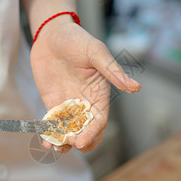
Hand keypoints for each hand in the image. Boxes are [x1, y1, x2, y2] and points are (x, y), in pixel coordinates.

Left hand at [31, 17, 140, 152]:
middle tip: (69, 143)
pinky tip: (45, 140)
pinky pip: (53, 124)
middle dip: (79, 142)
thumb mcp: (96, 52)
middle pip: (87, 131)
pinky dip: (50, 134)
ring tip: (54, 147)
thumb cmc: (77, 39)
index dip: (92, 133)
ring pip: (69, 131)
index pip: (99, 121)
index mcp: (100, 94)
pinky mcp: (53, 103)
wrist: (52, 33)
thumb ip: (113, 71)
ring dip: (63, 143)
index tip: (81, 141)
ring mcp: (68, 105)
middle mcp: (86, 103)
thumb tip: (136, 88)